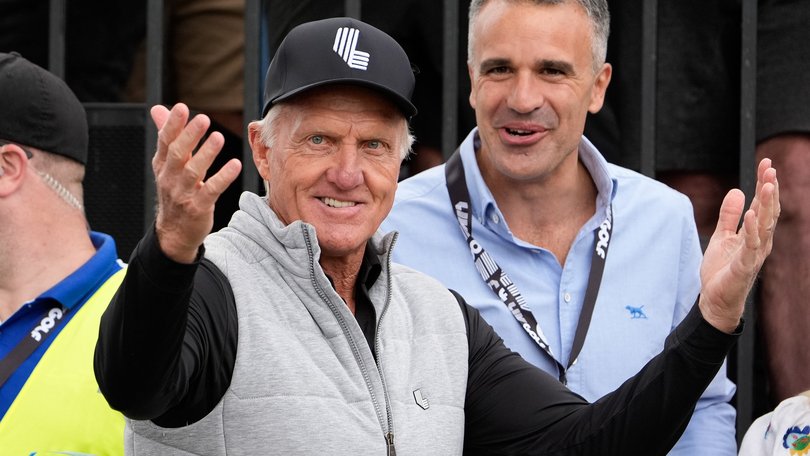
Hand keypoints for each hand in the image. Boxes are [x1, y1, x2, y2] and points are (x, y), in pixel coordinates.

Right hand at [151, 103, 241, 262]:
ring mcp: (183, 194)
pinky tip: (235, 165)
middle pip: (178, 154)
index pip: (165, 142)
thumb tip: (158, 109)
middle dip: (190, 136)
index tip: (181, 108)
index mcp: (162, 165)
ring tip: (219, 137)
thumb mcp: (167, 165)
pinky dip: (223, 178)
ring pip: (193, 172)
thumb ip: (167, 136)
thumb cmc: (175, 192)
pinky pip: (211, 191)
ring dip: (207, 154)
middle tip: (203, 119)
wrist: (174, 232)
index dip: (172, 125)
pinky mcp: (199, 208)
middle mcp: (170, 178)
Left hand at [699, 158, 779, 332]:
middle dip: (770, 189)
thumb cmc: (721, 270)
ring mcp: (754, 254)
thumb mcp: (721, 236)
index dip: (765, 184)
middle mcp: (759, 241)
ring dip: (766, 205)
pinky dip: (751, 229)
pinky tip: (752, 214)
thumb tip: (738, 190)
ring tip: (767, 185)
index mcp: (754, 233)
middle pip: (768, 211)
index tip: (766, 162)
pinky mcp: (744, 266)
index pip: (762, 204)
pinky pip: (750, 245)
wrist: (716, 300)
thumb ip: (729, 216)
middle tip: (770, 167)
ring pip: (765, 225)